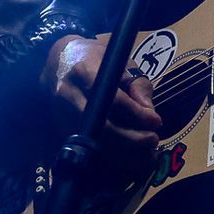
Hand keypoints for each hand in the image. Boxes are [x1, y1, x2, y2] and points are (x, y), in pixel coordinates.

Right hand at [39, 34, 162, 167]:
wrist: (57, 63)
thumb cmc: (94, 60)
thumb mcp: (120, 63)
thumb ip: (137, 85)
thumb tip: (150, 114)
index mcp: (85, 72)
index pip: (113, 99)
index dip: (136, 114)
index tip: (156, 122)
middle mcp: (69, 95)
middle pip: (102, 126)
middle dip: (131, 139)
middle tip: (153, 140)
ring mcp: (61, 115)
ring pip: (95, 142)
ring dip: (123, 151)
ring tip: (145, 151)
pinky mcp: (60, 129)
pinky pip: (88, 147)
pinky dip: (110, 153)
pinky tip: (128, 153)